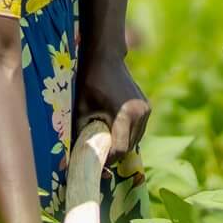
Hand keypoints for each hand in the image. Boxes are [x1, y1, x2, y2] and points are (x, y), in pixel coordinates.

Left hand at [76, 61, 151, 178]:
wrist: (106, 58)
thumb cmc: (89, 82)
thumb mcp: (82, 110)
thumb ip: (82, 134)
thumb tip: (75, 157)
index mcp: (125, 114)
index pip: (120, 149)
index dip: (107, 160)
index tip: (96, 164)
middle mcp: (141, 114)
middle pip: (129, 147)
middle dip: (114, 155)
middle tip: (99, 159)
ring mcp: (146, 111)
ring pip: (135, 140)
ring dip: (121, 146)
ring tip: (105, 145)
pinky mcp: (147, 107)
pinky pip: (137, 130)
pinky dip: (126, 135)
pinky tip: (113, 132)